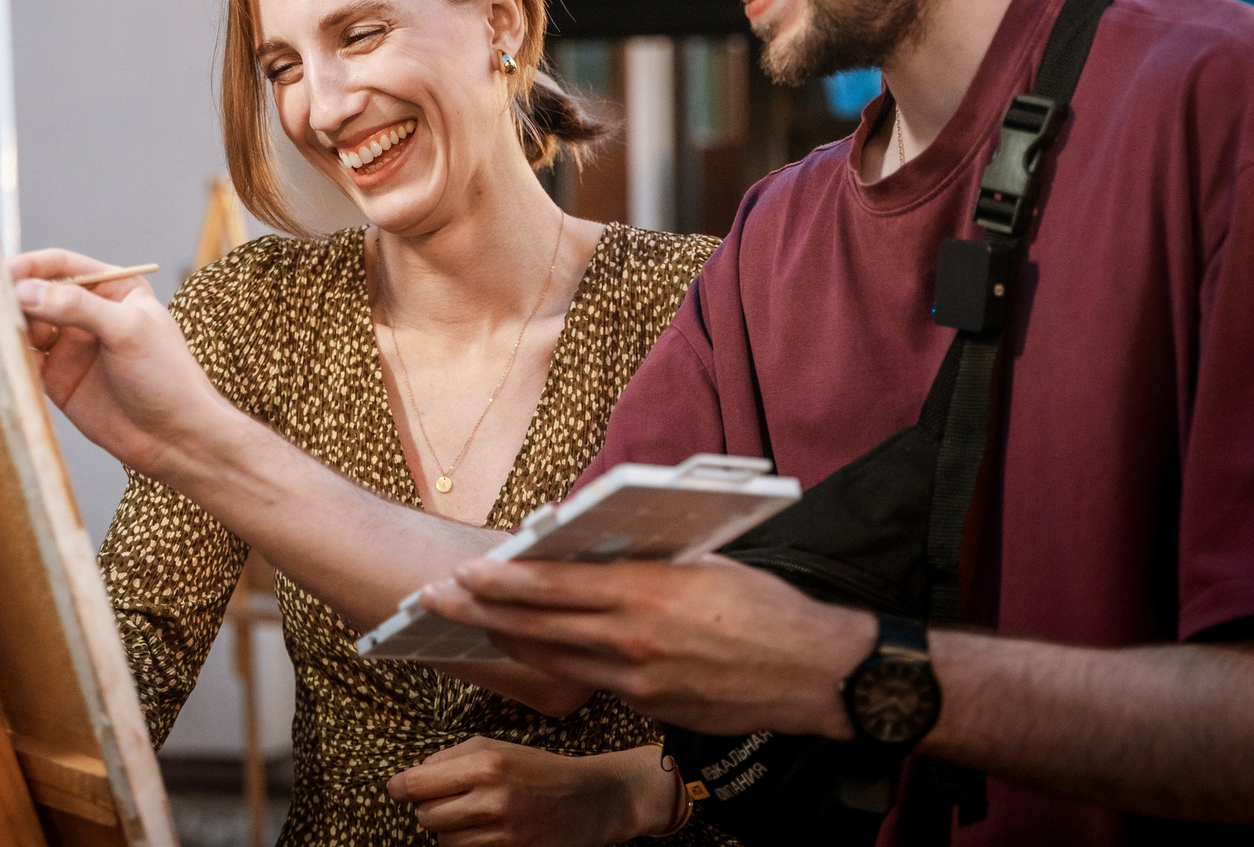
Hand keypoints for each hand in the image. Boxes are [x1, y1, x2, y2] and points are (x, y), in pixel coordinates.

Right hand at [11, 247, 230, 479]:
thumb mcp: (128, 330)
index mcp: (112, 289)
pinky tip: (1, 354)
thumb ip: (78, 307)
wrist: (175, 437)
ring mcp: (70, 346)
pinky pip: (24, 360)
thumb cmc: (167, 376)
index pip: (61, 266)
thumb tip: (27, 291)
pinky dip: (9, 355)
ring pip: (26, 325)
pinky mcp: (57, 379)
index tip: (2, 272)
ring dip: (9, 325)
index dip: (30, 267)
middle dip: (14, 296)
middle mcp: (87, 313)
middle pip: (37, 293)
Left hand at [384, 738, 680, 845]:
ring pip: (443, 841)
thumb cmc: (538, 768)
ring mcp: (503, 834)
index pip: (417, 784)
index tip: (397, 788)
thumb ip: (450, 758)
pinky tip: (482, 830)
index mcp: (486, 763)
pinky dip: (466, 845)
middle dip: (429, 807)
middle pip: (426, 816)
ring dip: (447, 829)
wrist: (591, 800)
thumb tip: (410, 777)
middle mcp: (492, 800)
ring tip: (469, 815)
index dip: (399, 788)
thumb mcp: (496, 746)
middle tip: (446, 799)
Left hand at [418, 555, 875, 738]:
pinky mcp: (652, 707)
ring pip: (554, 661)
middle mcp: (635, 639)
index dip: (501, 581)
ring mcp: (641, 681)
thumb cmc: (767, 607)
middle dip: (480, 614)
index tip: (463, 573)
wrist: (817, 674)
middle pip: (539, 627)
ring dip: (508, 642)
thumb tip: (592, 545)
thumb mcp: (703, 563)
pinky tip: (536, 653)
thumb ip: (642, 560)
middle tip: (435, 602)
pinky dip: (557, 666)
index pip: (555, 585)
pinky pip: (592, 683)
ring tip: (471, 625)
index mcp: (648, 591)